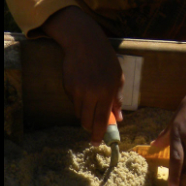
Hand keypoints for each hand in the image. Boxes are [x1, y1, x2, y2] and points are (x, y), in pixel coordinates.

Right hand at [45, 7, 123, 144]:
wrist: (83, 42)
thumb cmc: (105, 60)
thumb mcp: (117, 79)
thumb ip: (117, 100)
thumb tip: (118, 119)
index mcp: (106, 93)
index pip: (101, 120)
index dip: (99, 134)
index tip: (97, 143)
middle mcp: (90, 93)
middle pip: (87, 121)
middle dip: (90, 128)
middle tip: (94, 128)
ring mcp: (77, 90)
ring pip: (79, 113)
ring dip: (85, 114)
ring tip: (91, 102)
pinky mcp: (67, 86)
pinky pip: (73, 102)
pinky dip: (78, 102)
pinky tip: (83, 89)